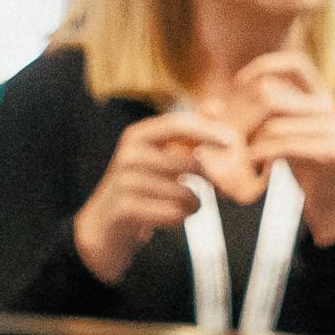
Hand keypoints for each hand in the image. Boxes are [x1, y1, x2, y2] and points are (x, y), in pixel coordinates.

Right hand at [71, 111, 228, 284]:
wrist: (102, 227)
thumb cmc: (139, 189)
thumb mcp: (157, 156)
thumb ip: (186, 134)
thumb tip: (215, 106)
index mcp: (138, 136)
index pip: (179, 124)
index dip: (208, 131)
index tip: (232, 142)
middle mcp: (129, 155)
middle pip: (192, 164)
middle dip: (211, 180)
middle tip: (218, 191)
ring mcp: (125, 182)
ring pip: (186, 194)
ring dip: (194, 205)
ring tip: (182, 208)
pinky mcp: (126, 210)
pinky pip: (173, 214)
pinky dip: (179, 219)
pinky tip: (169, 218)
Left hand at [238, 53, 334, 246]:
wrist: (331, 200)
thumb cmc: (303, 163)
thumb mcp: (287, 130)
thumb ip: (268, 110)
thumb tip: (221, 100)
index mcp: (323, 94)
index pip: (297, 63)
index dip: (267, 65)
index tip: (239, 82)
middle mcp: (331, 106)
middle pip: (274, 99)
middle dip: (246, 120)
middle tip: (236, 140)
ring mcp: (334, 128)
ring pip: (274, 126)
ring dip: (253, 143)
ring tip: (248, 156)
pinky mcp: (331, 151)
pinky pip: (283, 146)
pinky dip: (263, 155)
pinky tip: (255, 165)